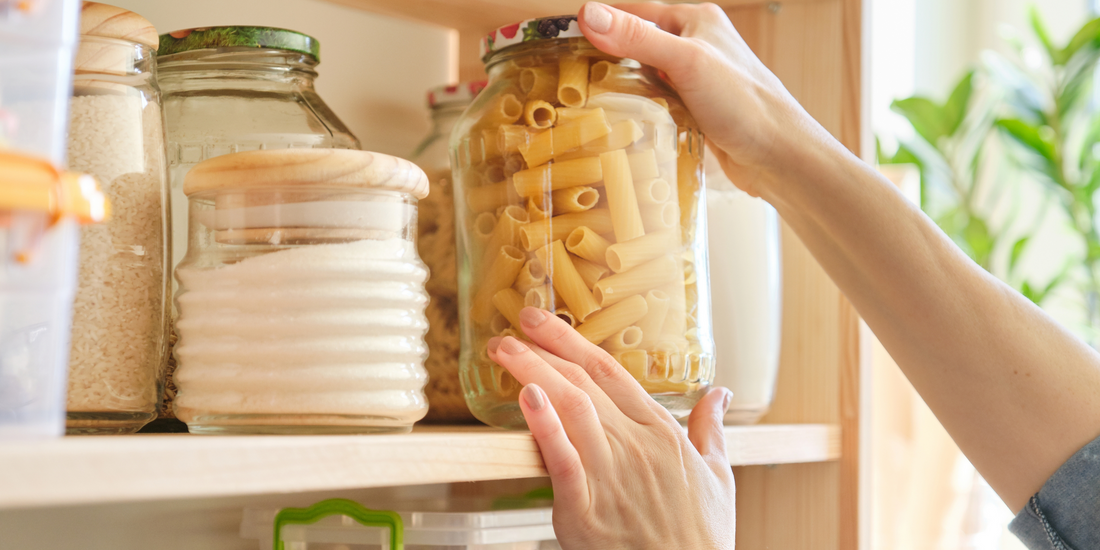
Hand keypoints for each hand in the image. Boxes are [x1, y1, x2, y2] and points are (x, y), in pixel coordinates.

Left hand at [488, 307, 734, 549]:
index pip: (610, 373)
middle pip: (584, 382)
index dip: (572, 342)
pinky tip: (526, 399)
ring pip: (570, 408)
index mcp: (661, 433)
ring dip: (534, 373)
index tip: (544, 322)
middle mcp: (635, 445)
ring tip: (506, 351)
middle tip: (514, 325)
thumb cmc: (700, 538)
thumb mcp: (719, 476)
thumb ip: (711, 429)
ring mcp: (609, 475)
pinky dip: (543, 426)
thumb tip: (721, 394)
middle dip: (544, 348)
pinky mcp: (585, 509)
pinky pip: (562, 459)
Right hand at [578, 1, 831, 196]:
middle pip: (634, 44)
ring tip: (583, 101)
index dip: (595, 23)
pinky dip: (636, 110)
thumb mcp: (686, 63)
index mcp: (694, 20)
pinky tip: (619, 123)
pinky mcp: (694, 110)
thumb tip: (589, 15)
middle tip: (563, 77)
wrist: (780, 157)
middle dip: (602, 58)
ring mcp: (695, 79)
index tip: (556, 39)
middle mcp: (694, 45)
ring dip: (618, 87)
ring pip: (642, 76)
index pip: (631, 11)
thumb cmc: (745, 104)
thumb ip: (637, 38)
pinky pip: (654, 103)